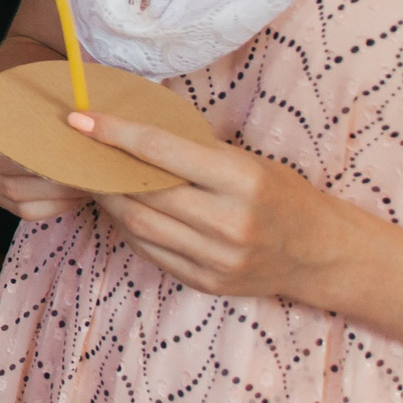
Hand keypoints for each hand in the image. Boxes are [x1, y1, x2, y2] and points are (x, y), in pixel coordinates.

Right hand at [0, 68, 89, 221]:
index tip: (71, 141)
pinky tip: (72, 196)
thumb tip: (85, 123)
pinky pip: (15, 207)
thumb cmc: (30, 91)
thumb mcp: (33, 79)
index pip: (0, 118)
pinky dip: (48, 206)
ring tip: (85, 184)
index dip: (36, 136)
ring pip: (12, 188)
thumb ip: (50, 95)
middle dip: (50, 168)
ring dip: (53, 191)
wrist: (10, 101)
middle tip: (85, 169)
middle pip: (5, 160)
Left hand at [76, 110, 353, 302]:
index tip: (80, 120)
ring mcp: (218, 259)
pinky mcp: (207, 283)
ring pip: (139, 226)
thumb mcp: (246, 161)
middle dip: (103, 170)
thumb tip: (128, 131)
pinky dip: (130, 227)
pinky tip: (125, 210)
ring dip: (109, 200)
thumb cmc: (281, 194)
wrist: (321, 253)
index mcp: (242, 181)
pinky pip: (151, 251)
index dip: (115, 134)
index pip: (162, 152)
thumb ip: (192, 151)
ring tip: (98, 180)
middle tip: (81, 152)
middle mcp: (230, 224)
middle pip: (142, 194)